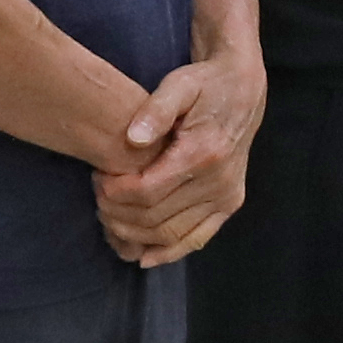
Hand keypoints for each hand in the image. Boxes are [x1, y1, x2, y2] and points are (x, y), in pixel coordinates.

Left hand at [95, 53, 260, 263]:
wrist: (243, 90)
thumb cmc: (205, 85)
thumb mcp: (179, 84)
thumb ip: (155, 109)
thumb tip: (133, 138)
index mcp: (203, 152)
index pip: (147, 190)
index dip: (115, 192)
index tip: (98, 179)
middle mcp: (218, 181)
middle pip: (155, 216)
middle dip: (118, 212)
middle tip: (98, 197)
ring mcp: (226, 197)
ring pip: (171, 233)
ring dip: (135, 234)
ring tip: (111, 217)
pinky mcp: (229, 204)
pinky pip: (196, 239)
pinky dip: (168, 252)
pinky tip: (143, 257)